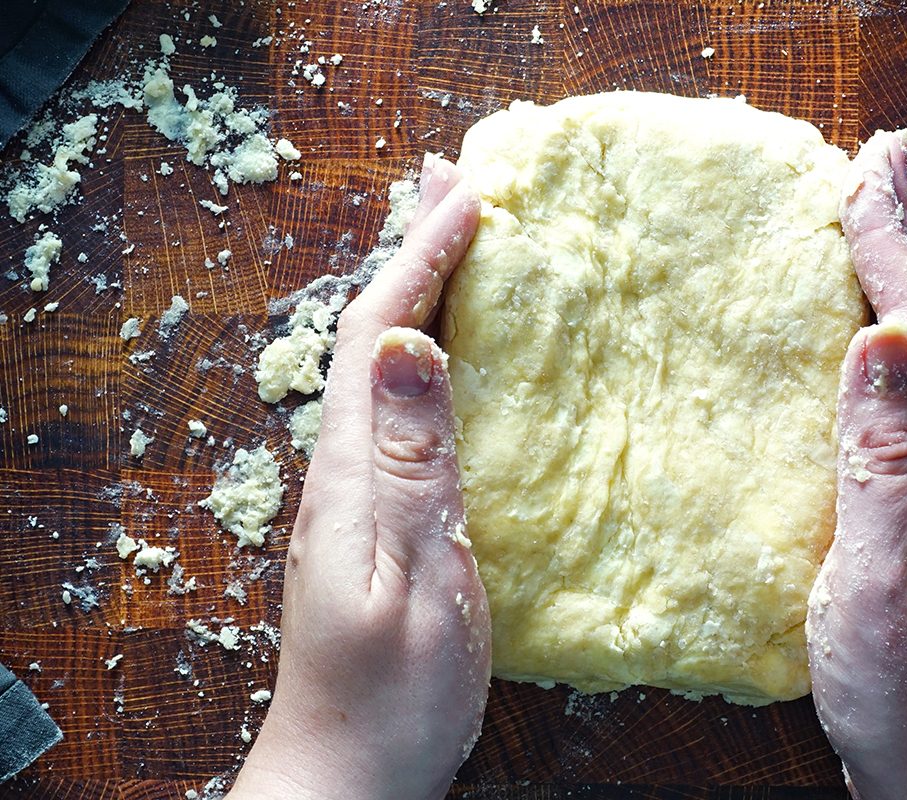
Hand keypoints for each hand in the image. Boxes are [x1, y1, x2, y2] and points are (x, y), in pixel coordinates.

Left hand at [228, 155, 490, 799]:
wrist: (350, 768)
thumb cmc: (389, 691)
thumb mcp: (409, 577)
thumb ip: (411, 466)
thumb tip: (407, 346)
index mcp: (354, 469)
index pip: (382, 334)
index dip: (422, 258)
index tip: (471, 196)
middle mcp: (351, 466)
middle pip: (377, 335)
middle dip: (415, 252)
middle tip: (454, 181)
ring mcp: (367, 492)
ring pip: (394, 366)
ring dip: (425, 294)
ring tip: (459, 241)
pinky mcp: (391, 516)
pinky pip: (413, 409)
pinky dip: (439, 355)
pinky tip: (462, 354)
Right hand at [805, 131, 906, 799]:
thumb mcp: (883, 575)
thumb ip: (881, 459)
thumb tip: (874, 338)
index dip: (889, 241)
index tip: (866, 166)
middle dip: (898, 239)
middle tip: (873, 166)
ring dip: (889, 285)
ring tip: (862, 234)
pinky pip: (894, 403)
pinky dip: (872, 350)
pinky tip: (851, 353)